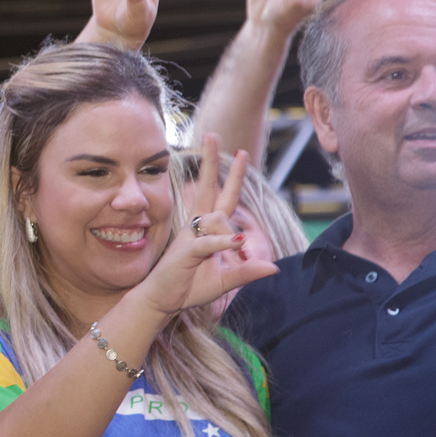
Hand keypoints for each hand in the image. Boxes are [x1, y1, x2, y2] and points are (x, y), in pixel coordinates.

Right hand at [136, 135, 277, 314]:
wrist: (161, 301)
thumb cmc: (188, 288)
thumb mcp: (225, 281)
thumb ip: (247, 271)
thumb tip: (274, 266)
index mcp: (207, 230)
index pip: (223, 198)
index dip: (233, 176)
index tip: (241, 152)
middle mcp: (198, 228)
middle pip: (208, 189)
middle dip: (211, 162)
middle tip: (213, 135)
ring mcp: (190, 238)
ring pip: (216, 219)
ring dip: (231, 230)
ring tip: (237, 246)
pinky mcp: (186, 252)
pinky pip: (208, 243)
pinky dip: (223, 242)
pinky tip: (238, 242)